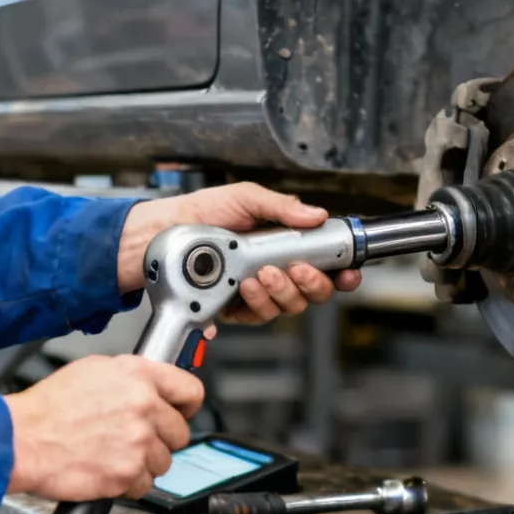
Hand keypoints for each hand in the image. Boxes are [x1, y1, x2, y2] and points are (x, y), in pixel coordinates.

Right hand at [4, 355, 202, 500]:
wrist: (20, 440)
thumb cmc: (47, 408)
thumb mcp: (93, 370)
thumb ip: (132, 377)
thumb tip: (152, 386)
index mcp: (138, 376)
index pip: (191, 391)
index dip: (187, 405)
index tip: (182, 412)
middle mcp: (144, 406)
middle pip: (180, 431)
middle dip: (161, 438)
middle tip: (134, 439)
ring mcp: (139, 441)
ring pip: (164, 461)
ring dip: (144, 462)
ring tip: (113, 454)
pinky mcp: (128, 472)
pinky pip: (144, 484)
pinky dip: (129, 483)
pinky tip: (107, 470)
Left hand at [117, 182, 361, 322]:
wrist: (164, 233)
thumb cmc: (202, 212)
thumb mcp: (245, 198)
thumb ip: (282, 207)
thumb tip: (316, 214)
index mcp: (286, 244)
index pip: (325, 263)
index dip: (343, 272)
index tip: (348, 273)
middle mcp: (277, 270)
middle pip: (313, 292)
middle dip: (312, 284)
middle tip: (296, 269)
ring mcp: (257, 292)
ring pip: (288, 306)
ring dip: (281, 292)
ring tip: (262, 275)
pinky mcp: (235, 308)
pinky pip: (257, 316)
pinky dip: (255, 303)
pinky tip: (243, 288)